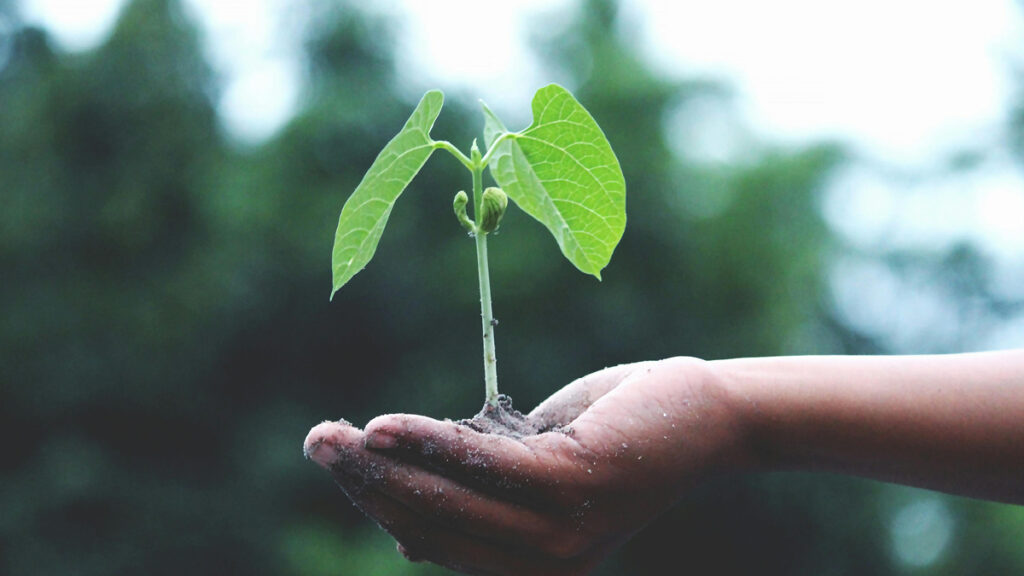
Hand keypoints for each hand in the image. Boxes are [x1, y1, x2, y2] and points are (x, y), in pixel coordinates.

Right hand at [303, 357, 746, 575]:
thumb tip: (403, 514)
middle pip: (430, 525)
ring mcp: (559, 533)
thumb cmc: (616, 433)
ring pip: (447, 501)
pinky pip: (483, 466)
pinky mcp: (573, 487)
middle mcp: (543, 567)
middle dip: (365, 484)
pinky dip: (430, 443)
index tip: (338, 459)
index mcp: (531, 568)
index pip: (434, 540)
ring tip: (333, 436)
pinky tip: (385, 426)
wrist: (704, 414)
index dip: (378, 502)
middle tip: (315, 442)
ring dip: (382, 466)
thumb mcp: (536, 465)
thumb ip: (480, 488)